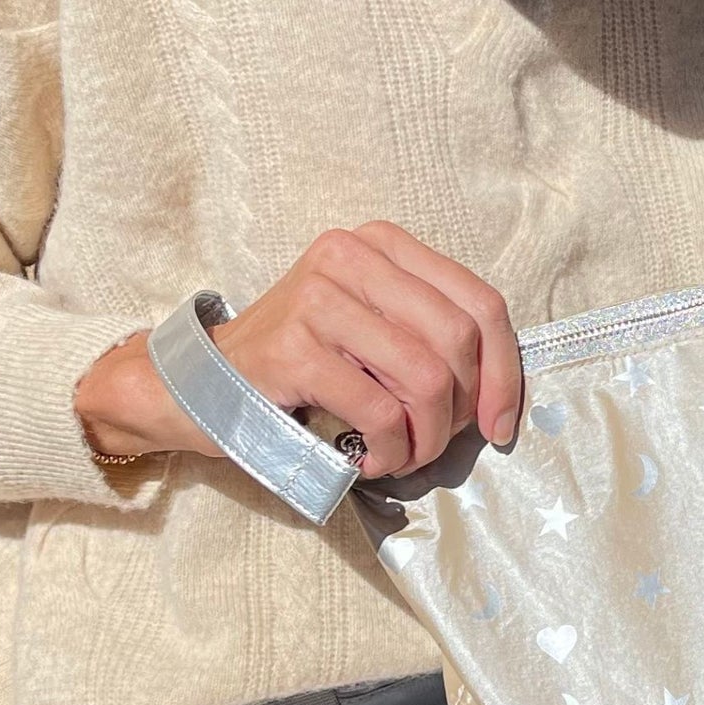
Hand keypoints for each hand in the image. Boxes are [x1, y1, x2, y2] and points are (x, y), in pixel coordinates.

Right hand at [74, 223, 522, 477]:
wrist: (200, 382)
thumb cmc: (301, 361)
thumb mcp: (370, 326)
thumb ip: (428, 334)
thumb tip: (499, 390)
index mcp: (382, 244)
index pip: (480, 302)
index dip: (504, 370)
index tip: (500, 423)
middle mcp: (352, 255)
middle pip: (458, 339)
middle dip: (462, 410)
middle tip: (437, 444)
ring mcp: (320, 298)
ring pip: (424, 377)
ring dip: (425, 439)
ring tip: (401, 456)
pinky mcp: (295, 348)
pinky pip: (380, 411)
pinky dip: (390, 451)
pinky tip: (368, 460)